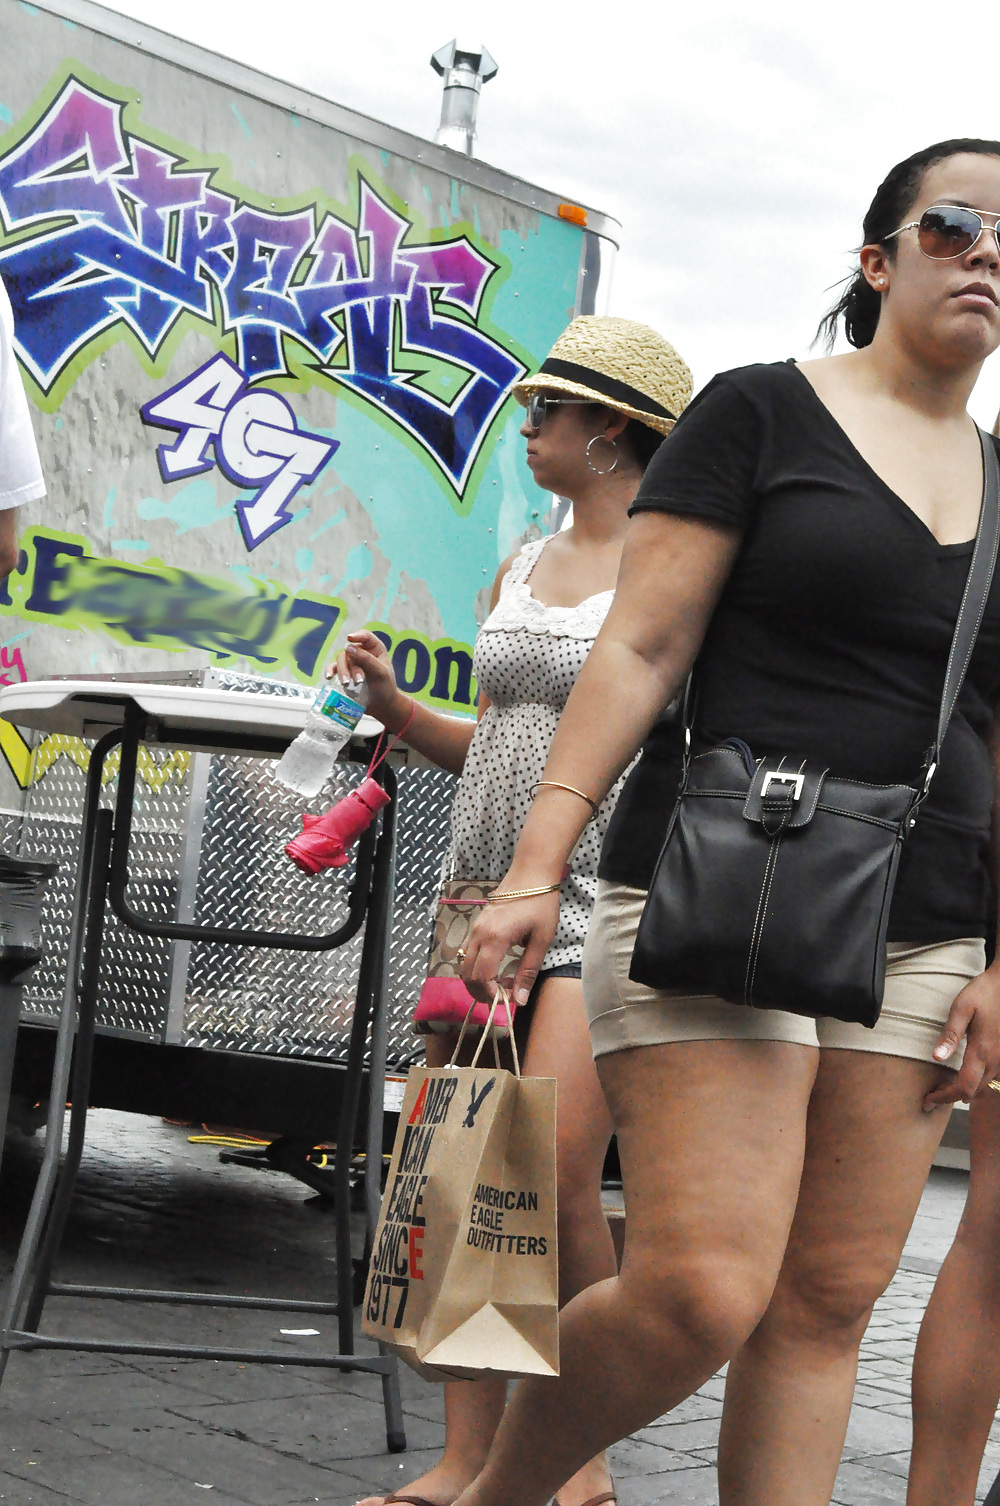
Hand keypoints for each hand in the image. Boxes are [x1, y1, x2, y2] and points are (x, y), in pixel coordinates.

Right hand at [325, 631, 403, 726]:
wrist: (381, 705)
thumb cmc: (385, 687)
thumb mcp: (380, 673)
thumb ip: (366, 659)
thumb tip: (347, 647)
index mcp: (374, 649)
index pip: (365, 637)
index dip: (357, 635)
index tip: (349, 638)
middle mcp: (362, 653)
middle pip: (350, 651)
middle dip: (353, 666)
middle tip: (359, 681)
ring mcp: (351, 663)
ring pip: (341, 660)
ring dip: (343, 671)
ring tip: (347, 684)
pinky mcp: (344, 673)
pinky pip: (333, 668)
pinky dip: (330, 671)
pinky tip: (329, 677)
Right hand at [462, 890, 560, 1005]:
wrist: (531, 873)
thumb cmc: (540, 904)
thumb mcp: (541, 939)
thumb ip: (528, 970)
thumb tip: (519, 999)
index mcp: (495, 939)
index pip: (482, 977)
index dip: (490, 995)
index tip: (505, 1002)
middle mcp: (478, 934)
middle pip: (467, 973)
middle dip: (480, 991)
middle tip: (500, 999)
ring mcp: (474, 928)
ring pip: (463, 963)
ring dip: (475, 980)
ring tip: (496, 986)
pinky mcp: (476, 924)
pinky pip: (466, 950)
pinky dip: (473, 965)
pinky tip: (491, 968)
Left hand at [923, 961, 999, 1109]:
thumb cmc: (984, 993)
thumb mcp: (962, 1008)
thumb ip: (950, 1034)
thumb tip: (936, 1058)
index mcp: (982, 1051)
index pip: (963, 1088)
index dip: (944, 1098)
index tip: (928, 1099)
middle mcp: (996, 1060)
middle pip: (973, 1092)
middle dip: (951, 1096)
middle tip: (932, 1094)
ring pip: (984, 1086)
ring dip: (964, 1089)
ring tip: (944, 1084)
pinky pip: (991, 1076)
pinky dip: (976, 1080)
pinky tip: (963, 1071)